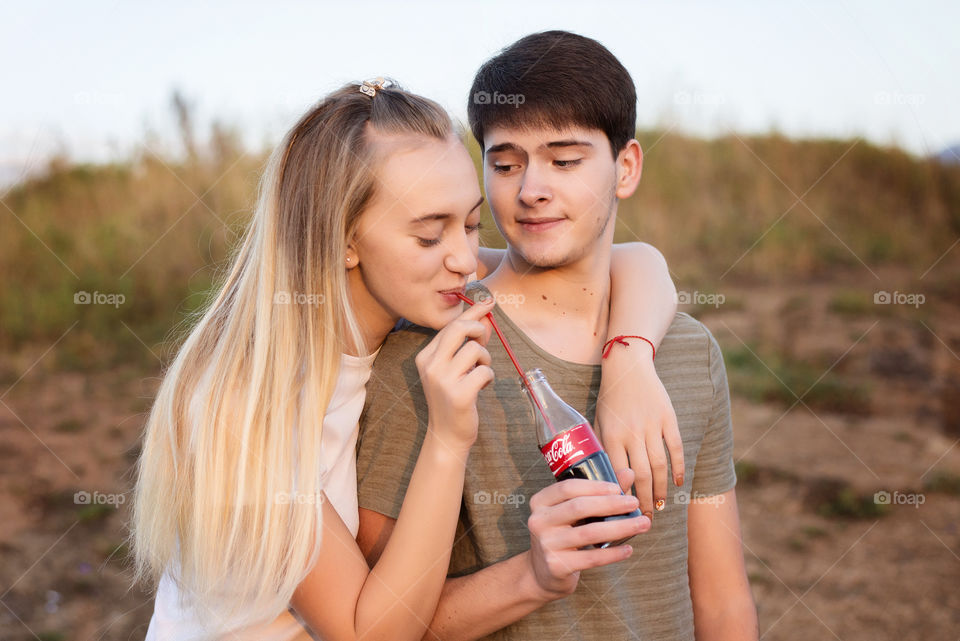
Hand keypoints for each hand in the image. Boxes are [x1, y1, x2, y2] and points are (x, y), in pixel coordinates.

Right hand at [417, 297, 495, 448]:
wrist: (447, 435)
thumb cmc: (454, 397)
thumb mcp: (456, 368)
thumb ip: (468, 343)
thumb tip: (486, 318)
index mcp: (425, 357)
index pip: (450, 326)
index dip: (472, 313)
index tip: (490, 301)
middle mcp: (430, 366)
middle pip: (458, 329)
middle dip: (477, 328)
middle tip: (483, 340)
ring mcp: (443, 380)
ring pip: (475, 350)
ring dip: (485, 360)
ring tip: (481, 373)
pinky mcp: (459, 394)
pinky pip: (484, 372)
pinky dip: (488, 377)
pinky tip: (482, 387)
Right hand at [525, 478, 649, 598]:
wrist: (542, 573)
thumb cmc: (562, 535)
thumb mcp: (572, 513)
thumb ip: (598, 493)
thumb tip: (628, 473)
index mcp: (540, 502)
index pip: (567, 488)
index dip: (594, 486)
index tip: (618, 488)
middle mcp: (539, 521)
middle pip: (579, 507)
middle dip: (611, 504)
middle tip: (635, 503)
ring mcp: (547, 544)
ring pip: (589, 533)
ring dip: (620, 527)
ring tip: (642, 524)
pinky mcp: (557, 566)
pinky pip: (591, 558)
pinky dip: (613, 553)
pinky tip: (628, 549)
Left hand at [596, 355, 684, 518]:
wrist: (628, 367)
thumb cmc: (610, 398)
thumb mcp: (597, 420)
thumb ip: (600, 447)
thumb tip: (601, 477)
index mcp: (611, 435)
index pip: (618, 473)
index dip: (622, 496)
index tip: (623, 511)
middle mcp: (632, 432)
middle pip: (641, 475)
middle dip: (643, 500)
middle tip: (644, 517)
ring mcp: (651, 425)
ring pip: (659, 465)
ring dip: (661, 489)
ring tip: (659, 505)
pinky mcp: (667, 418)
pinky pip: (675, 448)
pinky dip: (678, 468)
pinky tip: (677, 483)